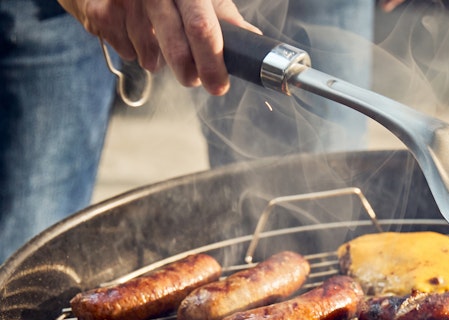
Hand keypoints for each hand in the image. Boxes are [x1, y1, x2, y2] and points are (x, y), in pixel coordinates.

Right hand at [58, 0, 259, 94]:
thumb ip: (223, 16)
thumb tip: (252, 41)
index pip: (202, 26)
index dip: (212, 61)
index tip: (219, 85)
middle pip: (176, 46)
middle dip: (188, 71)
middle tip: (192, 79)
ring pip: (149, 53)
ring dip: (157, 59)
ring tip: (157, 43)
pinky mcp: (100, 9)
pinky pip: (126, 50)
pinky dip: (133, 51)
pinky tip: (133, 33)